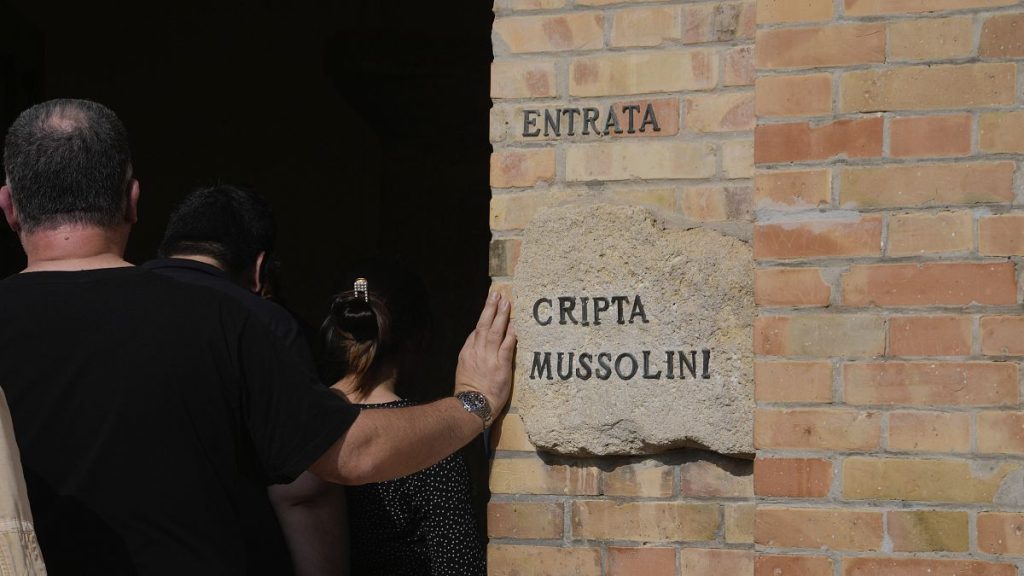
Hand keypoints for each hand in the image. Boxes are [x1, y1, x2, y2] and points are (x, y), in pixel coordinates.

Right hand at [455, 291, 515, 414]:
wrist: (472, 406)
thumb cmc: (469, 392)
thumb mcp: (463, 370)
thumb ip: (471, 356)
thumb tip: (476, 343)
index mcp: (467, 353)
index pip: (476, 332)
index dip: (484, 318)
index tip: (490, 306)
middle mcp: (477, 351)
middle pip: (484, 325)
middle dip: (490, 308)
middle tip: (496, 294)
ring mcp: (489, 358)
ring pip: (495, 331)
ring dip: (501, 316)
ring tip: (506, 302)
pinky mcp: (501, 366)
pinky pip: (507, 347)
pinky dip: (510, 335)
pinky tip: (514, 326)